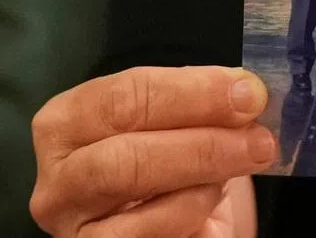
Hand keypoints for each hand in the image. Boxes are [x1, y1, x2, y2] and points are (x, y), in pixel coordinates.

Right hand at [29, 65, 274, 236]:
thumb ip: (197, 101)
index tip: (247, 92)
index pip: (125, 96)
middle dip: (202, 143)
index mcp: (67, 122)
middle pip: (126, 157)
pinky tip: (213, 205)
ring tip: (240, 167)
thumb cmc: (163, 155)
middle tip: (258, 139)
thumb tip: (245, 92)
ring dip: (202, 182)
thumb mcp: (171, 121)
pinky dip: (192, 216)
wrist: (162, 218)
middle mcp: (57, 180)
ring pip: (135, 207)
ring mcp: (73, 231)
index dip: (192, 92)